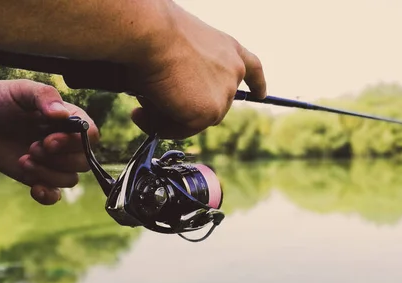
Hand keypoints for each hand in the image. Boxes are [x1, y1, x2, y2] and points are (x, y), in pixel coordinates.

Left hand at [0, 79, 98, 204]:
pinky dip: (48, 195)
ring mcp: (54, 162)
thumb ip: (44, 96)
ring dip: (47, 174)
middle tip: (32, 147)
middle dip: (57, 159)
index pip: (90, 135)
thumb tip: (61, 114)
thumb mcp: (22, 90)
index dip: (74, 142)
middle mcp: (67, 143)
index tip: (49, 140)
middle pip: (83, 161)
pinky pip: (55, 195)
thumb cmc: (2, 100)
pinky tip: (34, 188)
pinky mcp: (40, 177)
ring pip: (70, 179)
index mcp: (69, 120)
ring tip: (24, 160)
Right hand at [126, 2, 266, 138]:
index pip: (252, 68)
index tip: (261, 95)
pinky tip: (139, 113)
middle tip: (155, 103)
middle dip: (187, 108)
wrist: (152, 34)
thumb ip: (188, 73)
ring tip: (143, 103)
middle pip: (214, 105)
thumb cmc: (156, 33)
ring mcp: (224, 95)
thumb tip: (167, 98)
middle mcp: (233, 72)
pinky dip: (159, 126)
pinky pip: (181, 130)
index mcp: (229, 50)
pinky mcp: (208, 113)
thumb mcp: (182, 49)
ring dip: (168, 117)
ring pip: (195, 120)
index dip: (257, 83)